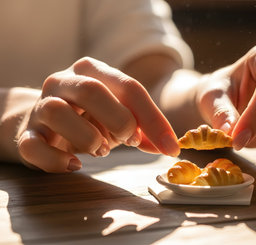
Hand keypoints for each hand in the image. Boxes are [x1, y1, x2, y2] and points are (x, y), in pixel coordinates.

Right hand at [16, 57, 178, 172]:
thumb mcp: (118, 116)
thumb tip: (168, 146)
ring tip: (101, 149)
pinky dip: (57, 160)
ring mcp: (40, 106)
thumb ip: (142, 128)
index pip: (130, 87)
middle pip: (92, 91)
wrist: (41, 123)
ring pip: (57, 112)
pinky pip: (34, 146)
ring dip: (88, 138)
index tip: (171, 147)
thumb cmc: (89, 118)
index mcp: (93, 71)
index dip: (154, 119)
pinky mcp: (25, 134)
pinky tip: (75, 164)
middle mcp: (64, 82)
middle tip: (129, 141)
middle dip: (120, 120)